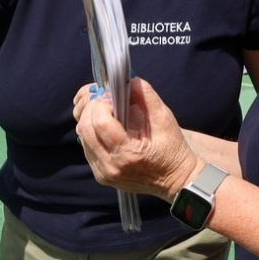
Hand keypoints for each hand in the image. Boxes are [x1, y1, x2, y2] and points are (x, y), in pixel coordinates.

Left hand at [72, 76, 198, 200]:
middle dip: (90, 108)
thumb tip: (127, 79)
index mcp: (128, 153)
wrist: (176, 180)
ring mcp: (103, 173)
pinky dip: (92, 132)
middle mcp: (111, 166)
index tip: (112, 98)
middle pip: (84, 129)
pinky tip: (107, 127)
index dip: (101, 104)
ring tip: (106, 111)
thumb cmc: (172, 149)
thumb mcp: (164, 119)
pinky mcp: (100, 175)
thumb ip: (145, 96)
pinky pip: (87, 147)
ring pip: (82, 137)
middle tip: (105, 99)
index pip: (99, 123)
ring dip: (90, 119)